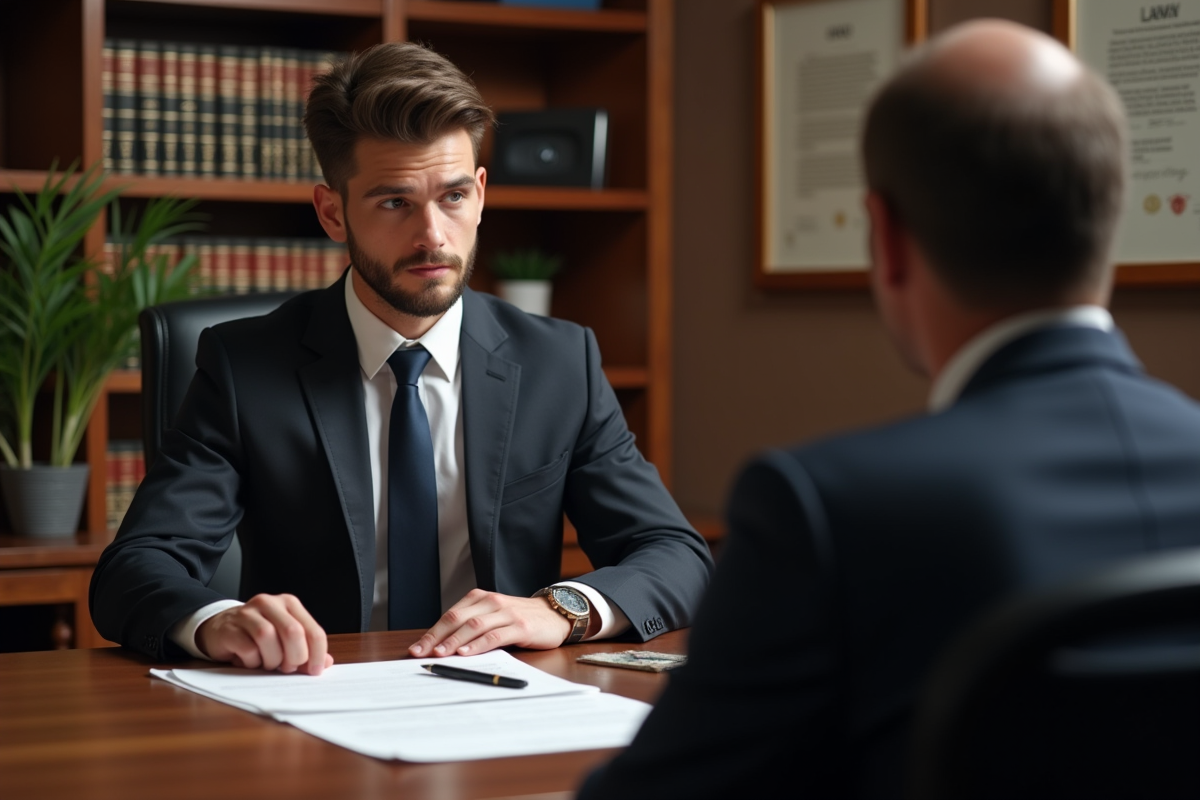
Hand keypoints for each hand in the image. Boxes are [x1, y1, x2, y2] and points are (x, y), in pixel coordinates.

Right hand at [196, 593, 332, 674]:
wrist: (219, 627)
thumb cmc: (257, 635)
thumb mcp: (284, 639)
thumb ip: (306, 649)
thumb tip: (326, 663)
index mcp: (289, 604)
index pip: (313, 630)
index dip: (318, 654)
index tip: (315, 671)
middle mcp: (269, 604)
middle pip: (293, 632)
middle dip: (295, 657)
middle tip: (288, 668)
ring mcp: (247, 613)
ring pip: (268, 637)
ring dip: (272, 659)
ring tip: (268, 664)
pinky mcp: (230, 627)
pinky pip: (248, 648)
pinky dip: (253, 661)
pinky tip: (250, 661)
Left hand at [408, 589, 570, 657]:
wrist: (555, 615)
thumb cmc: (520, 619)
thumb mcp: (493, 618)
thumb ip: (471, 628)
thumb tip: (441, 648)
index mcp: (480, 599)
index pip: (450, 616)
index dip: (431, 632)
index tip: (415, 649)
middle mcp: (491, 602)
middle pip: (457, 619)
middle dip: (436, 638)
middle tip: (420, 653)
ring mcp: (506, 613)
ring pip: (473, 626)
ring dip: (454, 641)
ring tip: (439, 654)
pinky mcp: (520, 625)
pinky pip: (495, 635)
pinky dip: (478, 645)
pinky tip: (467, 653)